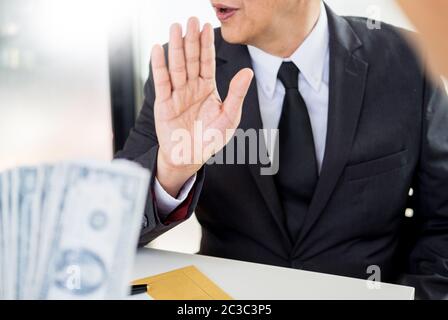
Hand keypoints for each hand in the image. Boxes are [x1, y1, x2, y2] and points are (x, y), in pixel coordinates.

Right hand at [152, 18, 253, 196]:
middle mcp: (191, 87)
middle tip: (190, 19)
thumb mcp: (229, 117)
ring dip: (176, 47)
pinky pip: (162, 82)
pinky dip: (159, 66)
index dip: (207, 44)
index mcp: (207, 88)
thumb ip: (236, 94)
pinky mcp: (164, 104)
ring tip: (175, 28)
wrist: (190, 157)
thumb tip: (248, 71)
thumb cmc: (210, 139)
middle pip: (191, 59)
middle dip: (191, 40)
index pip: (207, 62)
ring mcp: (177, 94)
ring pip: (177, 66)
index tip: (206, 26)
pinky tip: (158, 49)